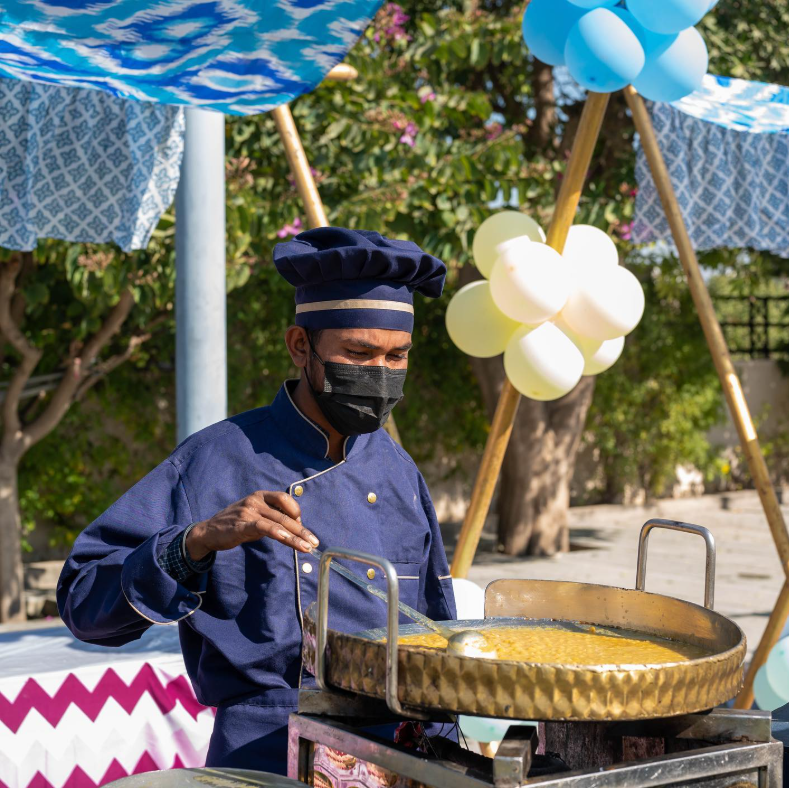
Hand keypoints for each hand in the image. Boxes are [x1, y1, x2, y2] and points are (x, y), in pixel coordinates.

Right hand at [185, 491, 318, 559]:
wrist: (208, 531)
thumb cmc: (236, 524)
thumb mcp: (256, 516)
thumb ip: (273, 518)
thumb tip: (295, 527)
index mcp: (260, 495)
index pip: (285, 498)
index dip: (296, 511)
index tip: (301, 527)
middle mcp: (255, 500)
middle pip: (285, 514)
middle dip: (302, 530)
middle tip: (315, 542)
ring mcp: (248, 512)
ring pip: (278, 522)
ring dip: (295, 536)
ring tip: (307, 547)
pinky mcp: (241, 525)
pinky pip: (264, 528)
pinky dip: (278, 534)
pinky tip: (289, 541)